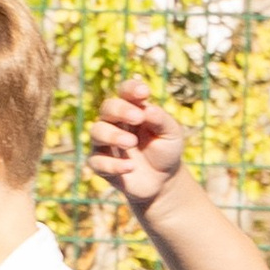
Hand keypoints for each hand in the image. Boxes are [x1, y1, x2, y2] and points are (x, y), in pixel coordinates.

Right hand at [89, 81, 188, 210]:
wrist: (163, 181)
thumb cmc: (166, 150)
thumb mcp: (172, 134)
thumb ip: (161, 120)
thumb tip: (148, 109)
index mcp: (131, 109)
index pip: (125, 92)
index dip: (131, 89)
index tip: (144, 93)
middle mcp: (114, 122)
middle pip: (107, 107)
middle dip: (120, 110)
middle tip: (138, 118)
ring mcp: (105, 143)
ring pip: (97, 131)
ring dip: (112, 135)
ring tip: (132, 142)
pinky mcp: (101, 164)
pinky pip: (97, 161)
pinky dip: (112, 164)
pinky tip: (130, 167)